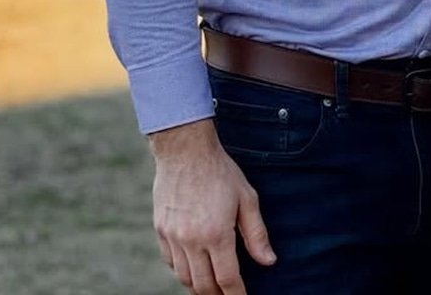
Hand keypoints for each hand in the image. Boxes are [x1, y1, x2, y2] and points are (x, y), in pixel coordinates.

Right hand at [150, 118, 275, 293]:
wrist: (186, 151)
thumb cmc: (220, 172)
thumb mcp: (247, 198)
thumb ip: (257, 234)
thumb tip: (269, 261)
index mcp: (216, 233)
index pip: (227, 279)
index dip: (236, 294)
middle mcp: (192, 240)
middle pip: (203, 285)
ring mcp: (173, 237)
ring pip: (184, 278)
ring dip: (199, 286)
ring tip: (212, 287)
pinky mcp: (161, 230)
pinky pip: (171, 262)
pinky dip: (182, 270)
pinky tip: (193, 267)